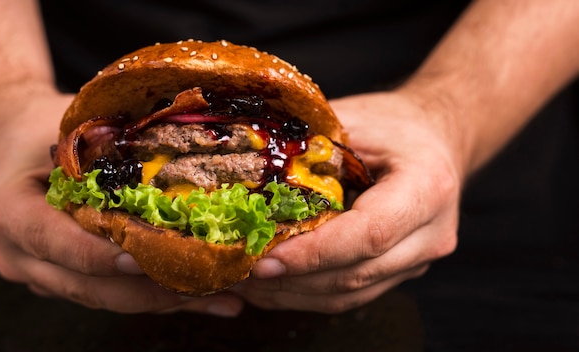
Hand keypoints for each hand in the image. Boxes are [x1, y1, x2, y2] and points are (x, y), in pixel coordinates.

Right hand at [0, 89, 242, 315]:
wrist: (14, 142)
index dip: (100, 254)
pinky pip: (115, 294)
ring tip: (223, 298)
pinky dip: (160, 294)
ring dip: (166, 300)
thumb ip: (104, 149)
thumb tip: (175, 153)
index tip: (143, 258)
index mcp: (11, 212)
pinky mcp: (68, 280)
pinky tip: (208, 297)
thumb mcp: (64, 126)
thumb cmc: (41, 127)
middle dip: (149, 290)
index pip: (55, 241)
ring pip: (107, 298)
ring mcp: (44, 274)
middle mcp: (21, 255)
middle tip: (206, 285)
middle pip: (88, 285)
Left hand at [232, 91, 462, 312]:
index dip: (314, 253)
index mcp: (426, 187)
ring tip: (246, 283)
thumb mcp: (353, 119)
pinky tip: (273, 286)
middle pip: (356, 273)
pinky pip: (353, 293)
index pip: (368, 234)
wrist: (433, 140)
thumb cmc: (393, 124)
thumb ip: (311, 146)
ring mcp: (419, 259)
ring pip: (351, 293)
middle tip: (240, 273)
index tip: (265, 259)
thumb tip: (248, 173)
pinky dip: (309, 293)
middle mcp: (431, 234)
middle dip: (293, 279)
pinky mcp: (402, 270)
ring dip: (294, 294)